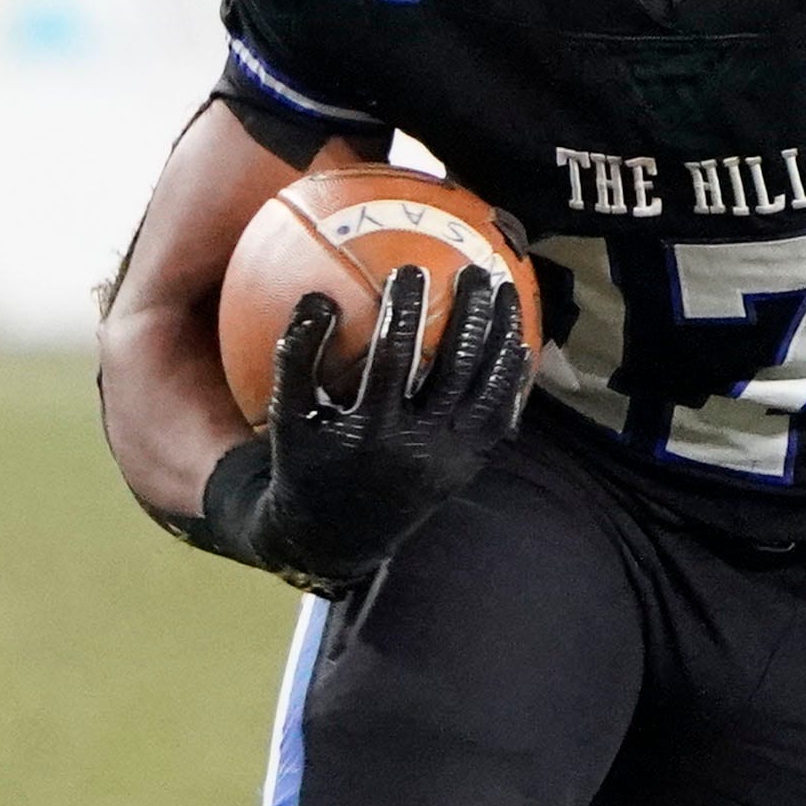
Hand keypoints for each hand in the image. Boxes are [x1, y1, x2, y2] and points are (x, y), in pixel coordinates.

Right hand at [243, 261, 530, 592]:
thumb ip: (295, 357)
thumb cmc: (307, 464)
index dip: (404, 312)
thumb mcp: (286, 417)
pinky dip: (513, 378)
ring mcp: (450, 458)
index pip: (393, 360)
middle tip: (472, 271)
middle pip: (456, 369)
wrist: (338, 536)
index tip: (408, 270)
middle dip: (469, 314)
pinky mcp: (469, 465)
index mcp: (369, 432)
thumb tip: (318, 296)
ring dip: (503, 337)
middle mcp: (417, 446)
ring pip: (490, 389)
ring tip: (505, 292)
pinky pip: (502, 416)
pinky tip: (518, 341)